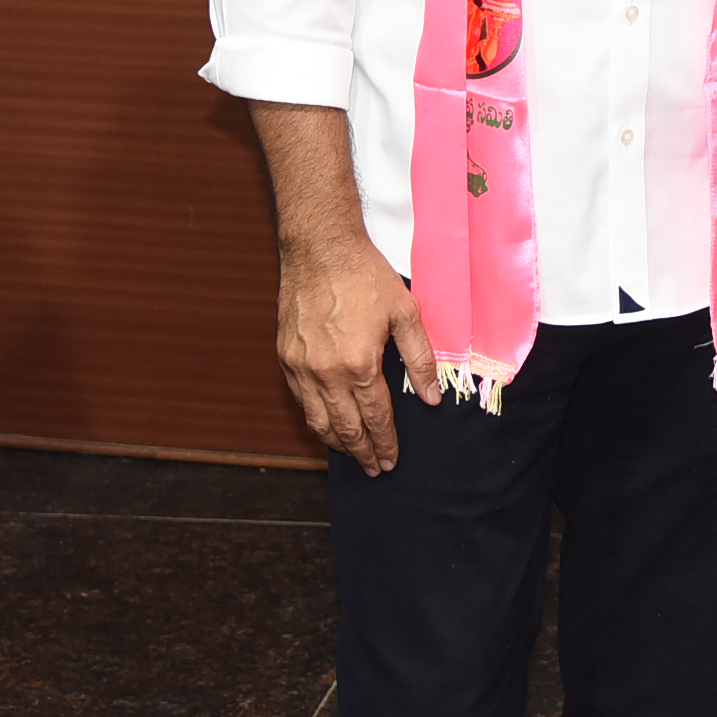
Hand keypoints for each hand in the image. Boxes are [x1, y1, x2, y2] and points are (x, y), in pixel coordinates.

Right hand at [275, 233, 434, 476]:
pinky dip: (314, 418)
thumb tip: (431, 397)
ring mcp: (301, 366)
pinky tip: (326, 422)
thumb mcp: (405, 312)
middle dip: (362, 452)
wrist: (320, 247)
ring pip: (317, 420)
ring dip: (336, 442)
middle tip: (374, 469)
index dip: (385, 442)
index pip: (375, 418)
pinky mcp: (285, 356)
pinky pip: (300, 400)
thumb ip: (420, 358)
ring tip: (352, 454)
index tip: (391, 460)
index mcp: (359, 364)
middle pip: (345, 427)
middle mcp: (326, 373)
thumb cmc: (364, 275)